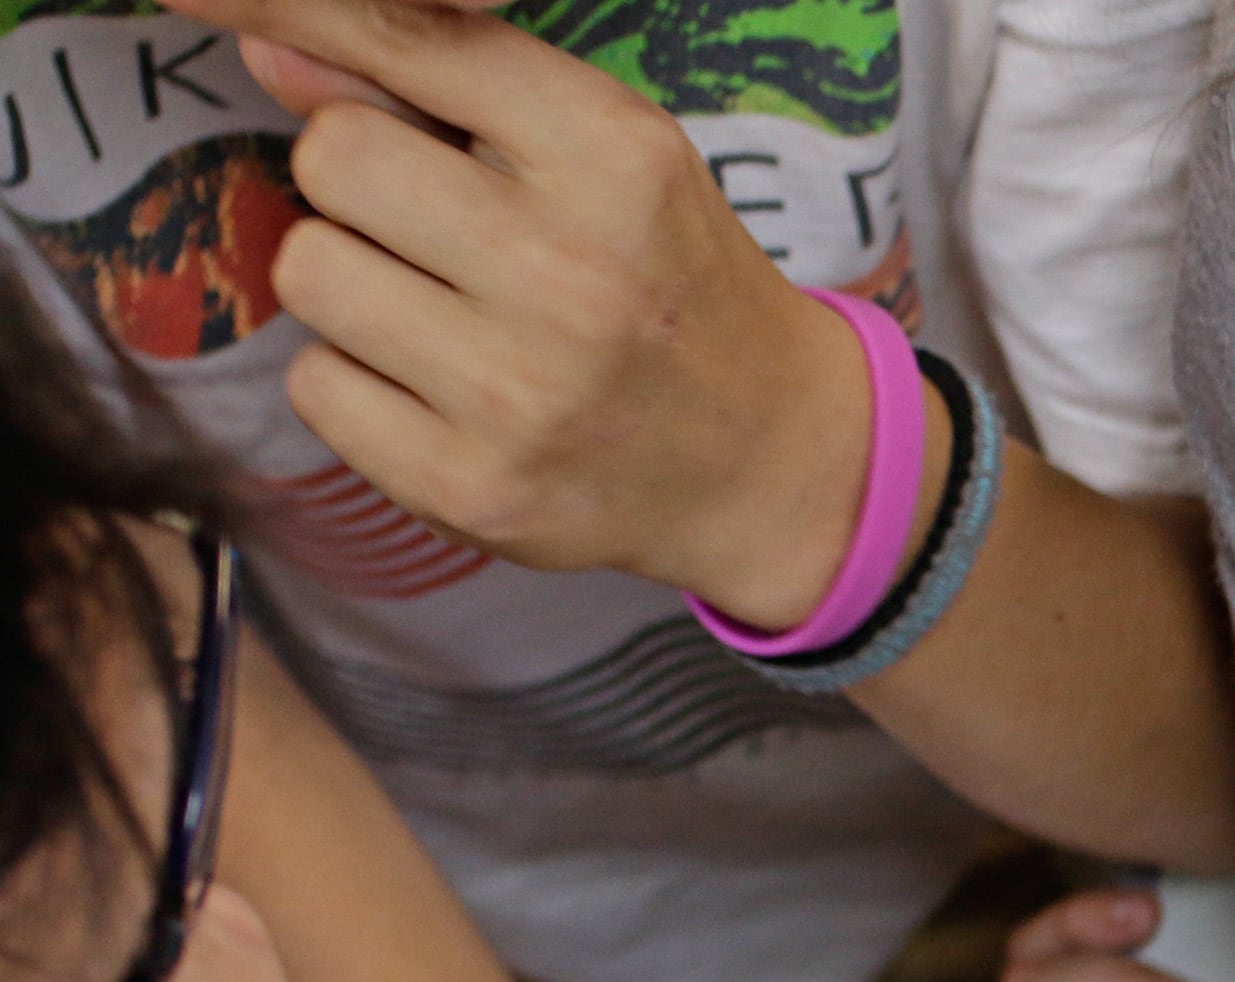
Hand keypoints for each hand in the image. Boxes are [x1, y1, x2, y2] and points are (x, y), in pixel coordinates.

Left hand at [180, 0, 901, 627]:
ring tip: (447, 317)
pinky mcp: (473, 487)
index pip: (408, 39)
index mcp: (616, 159)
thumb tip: (268, 46)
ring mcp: (522, 391)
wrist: (771, 461)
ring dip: (353, 283)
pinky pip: (315, 387)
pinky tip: (443, 393)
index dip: (293, 10)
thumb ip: (444, 85)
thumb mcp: (602, 154)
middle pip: (332, 158)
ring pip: (308, 271)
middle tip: (446, 233)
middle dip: (363, 184)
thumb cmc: (664, 280)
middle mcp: (575, 272)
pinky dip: (359, 384)